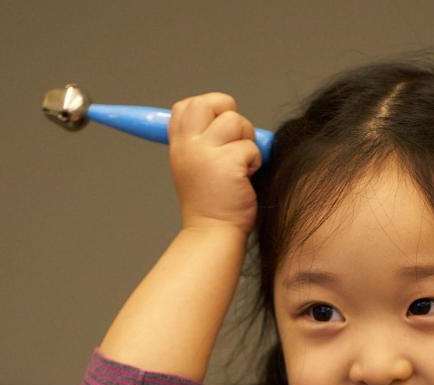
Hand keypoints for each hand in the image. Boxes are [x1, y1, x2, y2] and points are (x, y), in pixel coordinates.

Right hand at [169, 93, 260, 235]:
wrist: (213, 234)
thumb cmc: (211, 204)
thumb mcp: (194, 168)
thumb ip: (202, 142)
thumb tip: (224, 117)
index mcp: (178, 146)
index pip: (184, 106)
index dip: (208, 109)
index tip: (218, 130)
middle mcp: (187, 146)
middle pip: (207, 102)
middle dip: (228, 111)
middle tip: (235, 137)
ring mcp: (205, 154)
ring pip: (235, 121)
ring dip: (246, 139)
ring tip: (241, 164)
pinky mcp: (226, 163)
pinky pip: (251, 146)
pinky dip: (255, 161)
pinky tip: (245, 179)